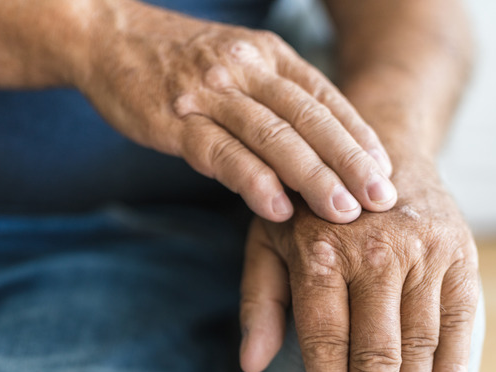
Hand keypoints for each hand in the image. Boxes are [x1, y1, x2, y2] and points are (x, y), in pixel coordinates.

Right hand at [74, 0, 395, 222]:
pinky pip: (222, 153)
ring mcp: (210, 92)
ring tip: (342, 212)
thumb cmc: (179, 61)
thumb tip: (319, 148)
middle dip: (350, 161)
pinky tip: (277, 209)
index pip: (326, 97)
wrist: (108, 36)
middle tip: (381, 200)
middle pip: (309, 118)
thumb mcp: (237, 64)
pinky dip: (253, 181)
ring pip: (273, 136)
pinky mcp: (176, 119)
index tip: (386, 172)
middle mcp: (246, 68)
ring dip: (312, 177)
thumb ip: (275, 98)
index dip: (359, 136)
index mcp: (268, 55)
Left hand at [239, 161, 479, 371]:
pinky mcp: (458, 252)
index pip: (324, 341)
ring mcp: (421, 252)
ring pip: (417, 344)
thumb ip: (260, 299)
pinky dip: (453, 364)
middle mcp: (373, 251)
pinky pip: (459, 320)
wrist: (379, 148)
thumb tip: (252, 362)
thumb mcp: (268, 239)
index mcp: (319, 252)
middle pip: (374, 353)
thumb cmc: (313, 207)